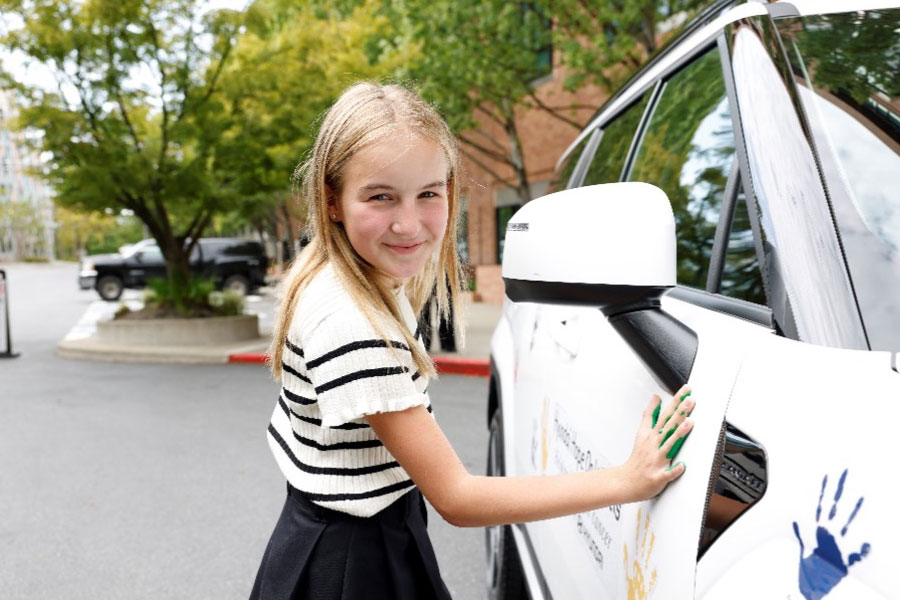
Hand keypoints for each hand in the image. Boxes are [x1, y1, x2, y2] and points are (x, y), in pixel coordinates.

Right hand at [618, 385, 693, 502]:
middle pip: (669, 426)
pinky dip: (674, 470)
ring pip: (669, 445)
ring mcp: (657, 460)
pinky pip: (668, 473)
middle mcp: (655, 445)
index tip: (685, 390)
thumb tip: (656, 398)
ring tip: (690, 423)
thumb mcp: (641, 432)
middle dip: (680, 413)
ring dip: (679, 434)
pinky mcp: (658, 476)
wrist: (627, 481)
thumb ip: (650, 415)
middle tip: (690, 400)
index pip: (666, 414)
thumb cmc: (637, 458)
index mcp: (652, 435)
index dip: (676, 401)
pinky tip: (683, 466)